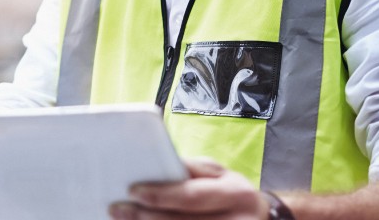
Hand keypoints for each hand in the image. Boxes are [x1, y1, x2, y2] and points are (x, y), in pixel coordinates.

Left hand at [110, 159, 267, 218]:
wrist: (261, 219)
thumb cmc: (231, 192)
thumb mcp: (220, 173)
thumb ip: (192, 169)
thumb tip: (158, 164)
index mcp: (235, 194)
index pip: (192, 196)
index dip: (161, 195)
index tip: (132, 190)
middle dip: (145, 216)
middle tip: (117, 208)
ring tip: (123, 219)